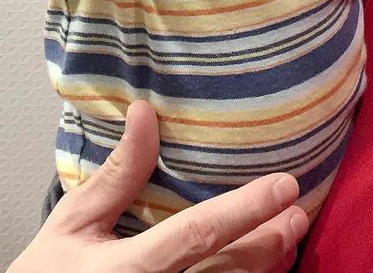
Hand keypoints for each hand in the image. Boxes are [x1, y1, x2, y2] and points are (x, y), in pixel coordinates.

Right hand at [7, 101, 308, 272]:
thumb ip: (117, 174)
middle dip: (268, 240)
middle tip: (297, 209)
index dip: (246, 209)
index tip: (284, 186)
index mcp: (131, 270)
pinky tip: (257, 264)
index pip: (199, 233)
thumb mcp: (75, 219)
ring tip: (288, 233)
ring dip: (262, 264)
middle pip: (228, 270)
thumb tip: (145, 115)